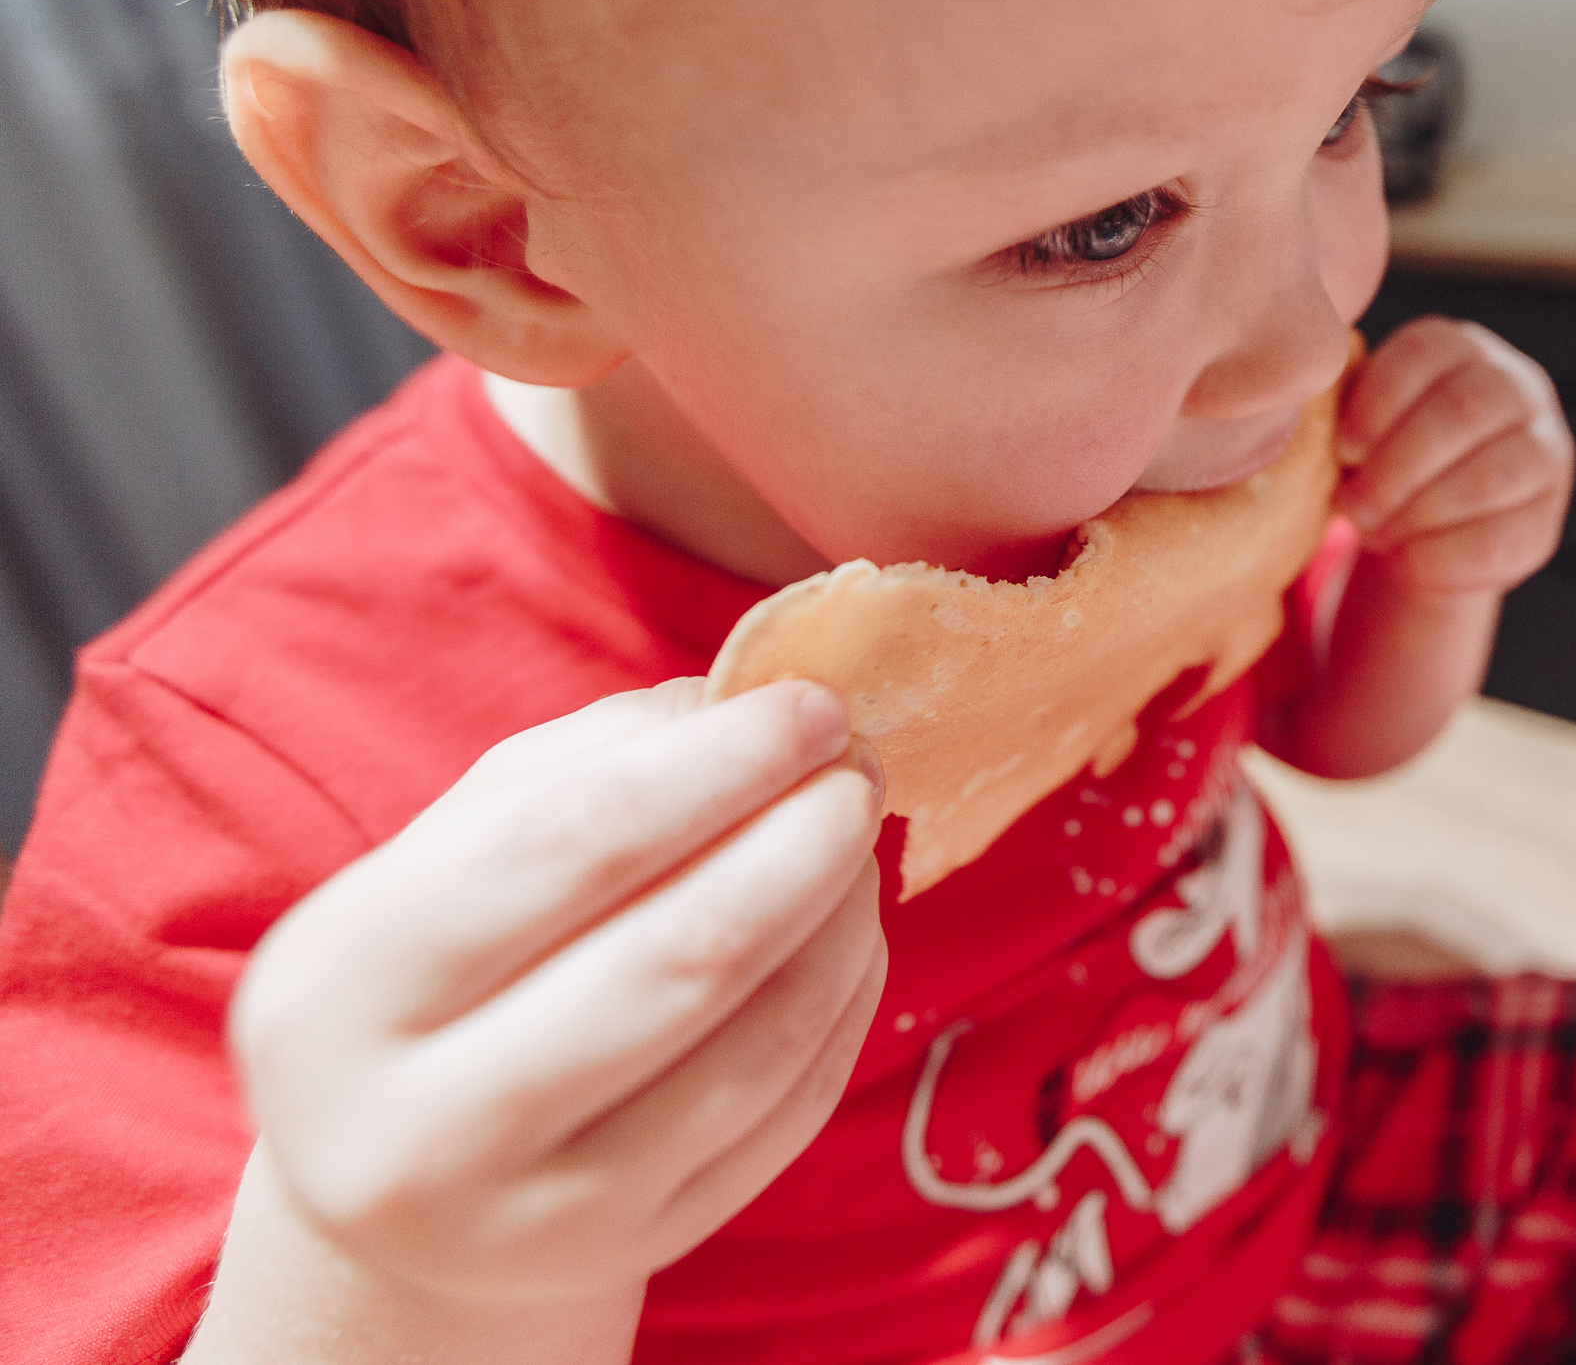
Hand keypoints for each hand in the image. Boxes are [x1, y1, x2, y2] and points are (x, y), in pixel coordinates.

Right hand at [217, 679, 886, 1315]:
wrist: (405, 1181)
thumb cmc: (446, 969)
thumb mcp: (459, 851)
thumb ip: (587, 760)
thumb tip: (744, 699)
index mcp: (341, 987)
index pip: (568, 844)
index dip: (714, 765)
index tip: (811, 706)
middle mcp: (416, 1126)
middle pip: (677, 954)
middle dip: (798, 839)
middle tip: (860, 768)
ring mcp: (531, 1214)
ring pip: (750, 1044)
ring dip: (839, 919)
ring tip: (858, 841)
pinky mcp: (634, 1250)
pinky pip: (783, 1111)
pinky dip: (840, 1004)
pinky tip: (851, 934)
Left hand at [1334, 316, 1573, 595]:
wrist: (1421, 535)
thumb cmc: (1380, 462)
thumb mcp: (1360, 423)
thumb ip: (1341, 405)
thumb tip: (1299, 409)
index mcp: (1462, 348)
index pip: (1424, 354)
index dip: (1377, 404)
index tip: (1342, 449)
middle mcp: (1518, 388)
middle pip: (1463, 410)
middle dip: (1395, 466)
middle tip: (1349, 505)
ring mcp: (1544, 455)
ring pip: (1487, 477)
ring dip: (1416, 512)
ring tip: (1373, 532)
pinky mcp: (1546, 524)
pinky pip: (1497, 540)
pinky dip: (1440, 555)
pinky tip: (1407, 559)